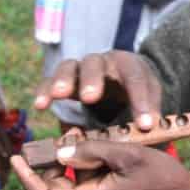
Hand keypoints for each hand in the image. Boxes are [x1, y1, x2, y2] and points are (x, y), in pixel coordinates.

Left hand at [10, 141, 189, 189]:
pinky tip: (95, 145)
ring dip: (71, 158)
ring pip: (70, 181)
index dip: (27, 177)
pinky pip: (84, 182)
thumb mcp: (126, 154)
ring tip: (83, 135)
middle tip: (60, 134)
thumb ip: (91, 151)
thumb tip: (60, 149)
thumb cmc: (161, 176)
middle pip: (54, 186)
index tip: (16, 156)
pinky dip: (84, 163)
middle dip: (52, 160)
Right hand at [34, 51, 162, 130]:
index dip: (141, 101)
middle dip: (92, 80)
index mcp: (129, 65)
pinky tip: (40, 105)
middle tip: (90, 97)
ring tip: (58, 94)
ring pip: (69, 67)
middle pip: (95, 64)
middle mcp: (103, 61)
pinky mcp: (64, 79)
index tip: (143, 124)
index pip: (136, 79)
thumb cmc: (136, 91)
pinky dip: (44, 90)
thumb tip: (148, 128)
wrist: (121, 78)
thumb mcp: (149, 98)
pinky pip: (50, 81)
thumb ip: (149, 111)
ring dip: (63, 80)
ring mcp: (80, 68)